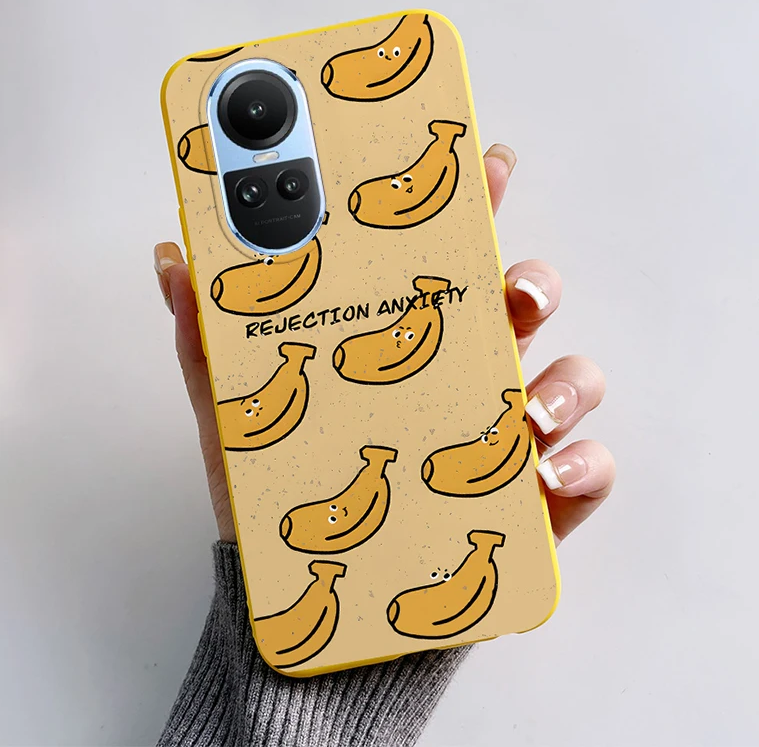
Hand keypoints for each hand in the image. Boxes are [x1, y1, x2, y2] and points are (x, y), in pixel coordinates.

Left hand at [154, 144, 613, 544]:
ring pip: (570, 379)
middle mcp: (463, 376)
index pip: (446, 261)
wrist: (319, 594)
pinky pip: (586, 470)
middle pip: (523, 306)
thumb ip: (210, 338)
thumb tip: (172, 258)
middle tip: (514, 294)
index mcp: (406, 344)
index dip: (475, 205)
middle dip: (533, 283)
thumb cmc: (286, 496)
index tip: (488, 164)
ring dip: (566, 381)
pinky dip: (582, 464)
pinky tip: (544, 475)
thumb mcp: (238, 414)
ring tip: (525, 410)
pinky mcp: (533, 499)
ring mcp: (504, 434)